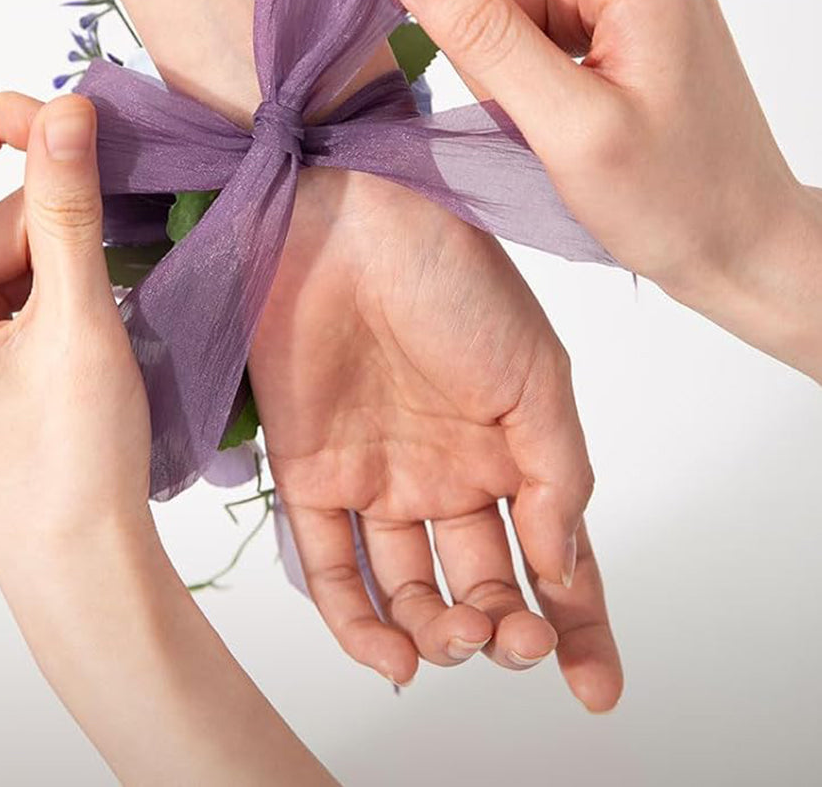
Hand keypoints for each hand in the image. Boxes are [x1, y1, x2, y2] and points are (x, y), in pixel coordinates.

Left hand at [0, 90, 154, 578]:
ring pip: (11, 237)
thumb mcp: (76, 322)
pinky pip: (20, 275)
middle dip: (58, 208)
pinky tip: (101, 319)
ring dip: (72, 248)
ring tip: (114, 310)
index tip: (74, 119)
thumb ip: (70, 206)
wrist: (84, 572)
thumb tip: (68, 107)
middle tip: (125, 234)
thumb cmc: (70, 467)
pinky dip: (68, 277)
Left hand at [250, 167, 623, 710]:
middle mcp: (444, 474)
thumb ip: (559, 476)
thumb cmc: (454, 277)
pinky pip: (331, 568)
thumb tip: (564, 570)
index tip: (595, 688)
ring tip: (456, 635)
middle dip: (503, 633)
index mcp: (509, 451)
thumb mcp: (535, 374)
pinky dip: (359, 622)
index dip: (576, 628)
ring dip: (437, 636)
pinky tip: (393, 651)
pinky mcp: (309, 471)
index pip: (550, 560)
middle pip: (480, 588)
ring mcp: (377, 475)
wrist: (348, 217)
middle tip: (511, 639)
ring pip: (409, 592)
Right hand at [381, 0, 821, 377]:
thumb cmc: (678, 199)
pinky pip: (532, 6)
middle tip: (517, 106)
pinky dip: (524, 62)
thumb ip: (480, 31)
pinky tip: (563, 113)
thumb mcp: (564, 124)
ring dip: (501, 56)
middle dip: (477, 21)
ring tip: (548, 124)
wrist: (745, 242)